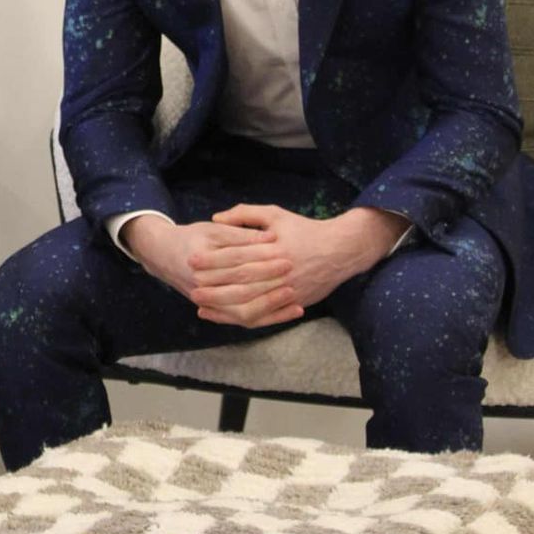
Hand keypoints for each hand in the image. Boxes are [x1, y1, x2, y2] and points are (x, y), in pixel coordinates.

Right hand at [123, 216, 300, 328]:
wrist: (163, 256)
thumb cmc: (192, 239)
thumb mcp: (212, 230)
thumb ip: (240, 233)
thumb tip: (271, 237)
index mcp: (199, 259)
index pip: (236, 259)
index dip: (261, 256)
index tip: (284, 253)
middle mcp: (200, 284)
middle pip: (240, 286)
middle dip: (268, 279)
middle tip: (291, 270)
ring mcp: (207, 301)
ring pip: (243, 310)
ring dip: (270, 304)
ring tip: (293, 294)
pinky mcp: (215, 310)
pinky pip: (245, 319)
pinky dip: (270, 317)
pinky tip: (291, 311)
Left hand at [208, 204, 409, 321]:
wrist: (341, 250)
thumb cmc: (304, 229)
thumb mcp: (275, 214)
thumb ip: (245, 214)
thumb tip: (216, 218)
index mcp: (273, 250)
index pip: (237, 258)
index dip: (213, 260)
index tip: (192, 260)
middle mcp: (280, 273)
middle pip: (241, 286)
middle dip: (214, 289)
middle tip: (191, 290)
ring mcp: (288, 291)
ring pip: (252, 306)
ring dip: (225, 309)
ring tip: (202, 307)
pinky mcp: (294, 303)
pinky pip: (266, 316)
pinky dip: (245, 318)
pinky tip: (227, 317)